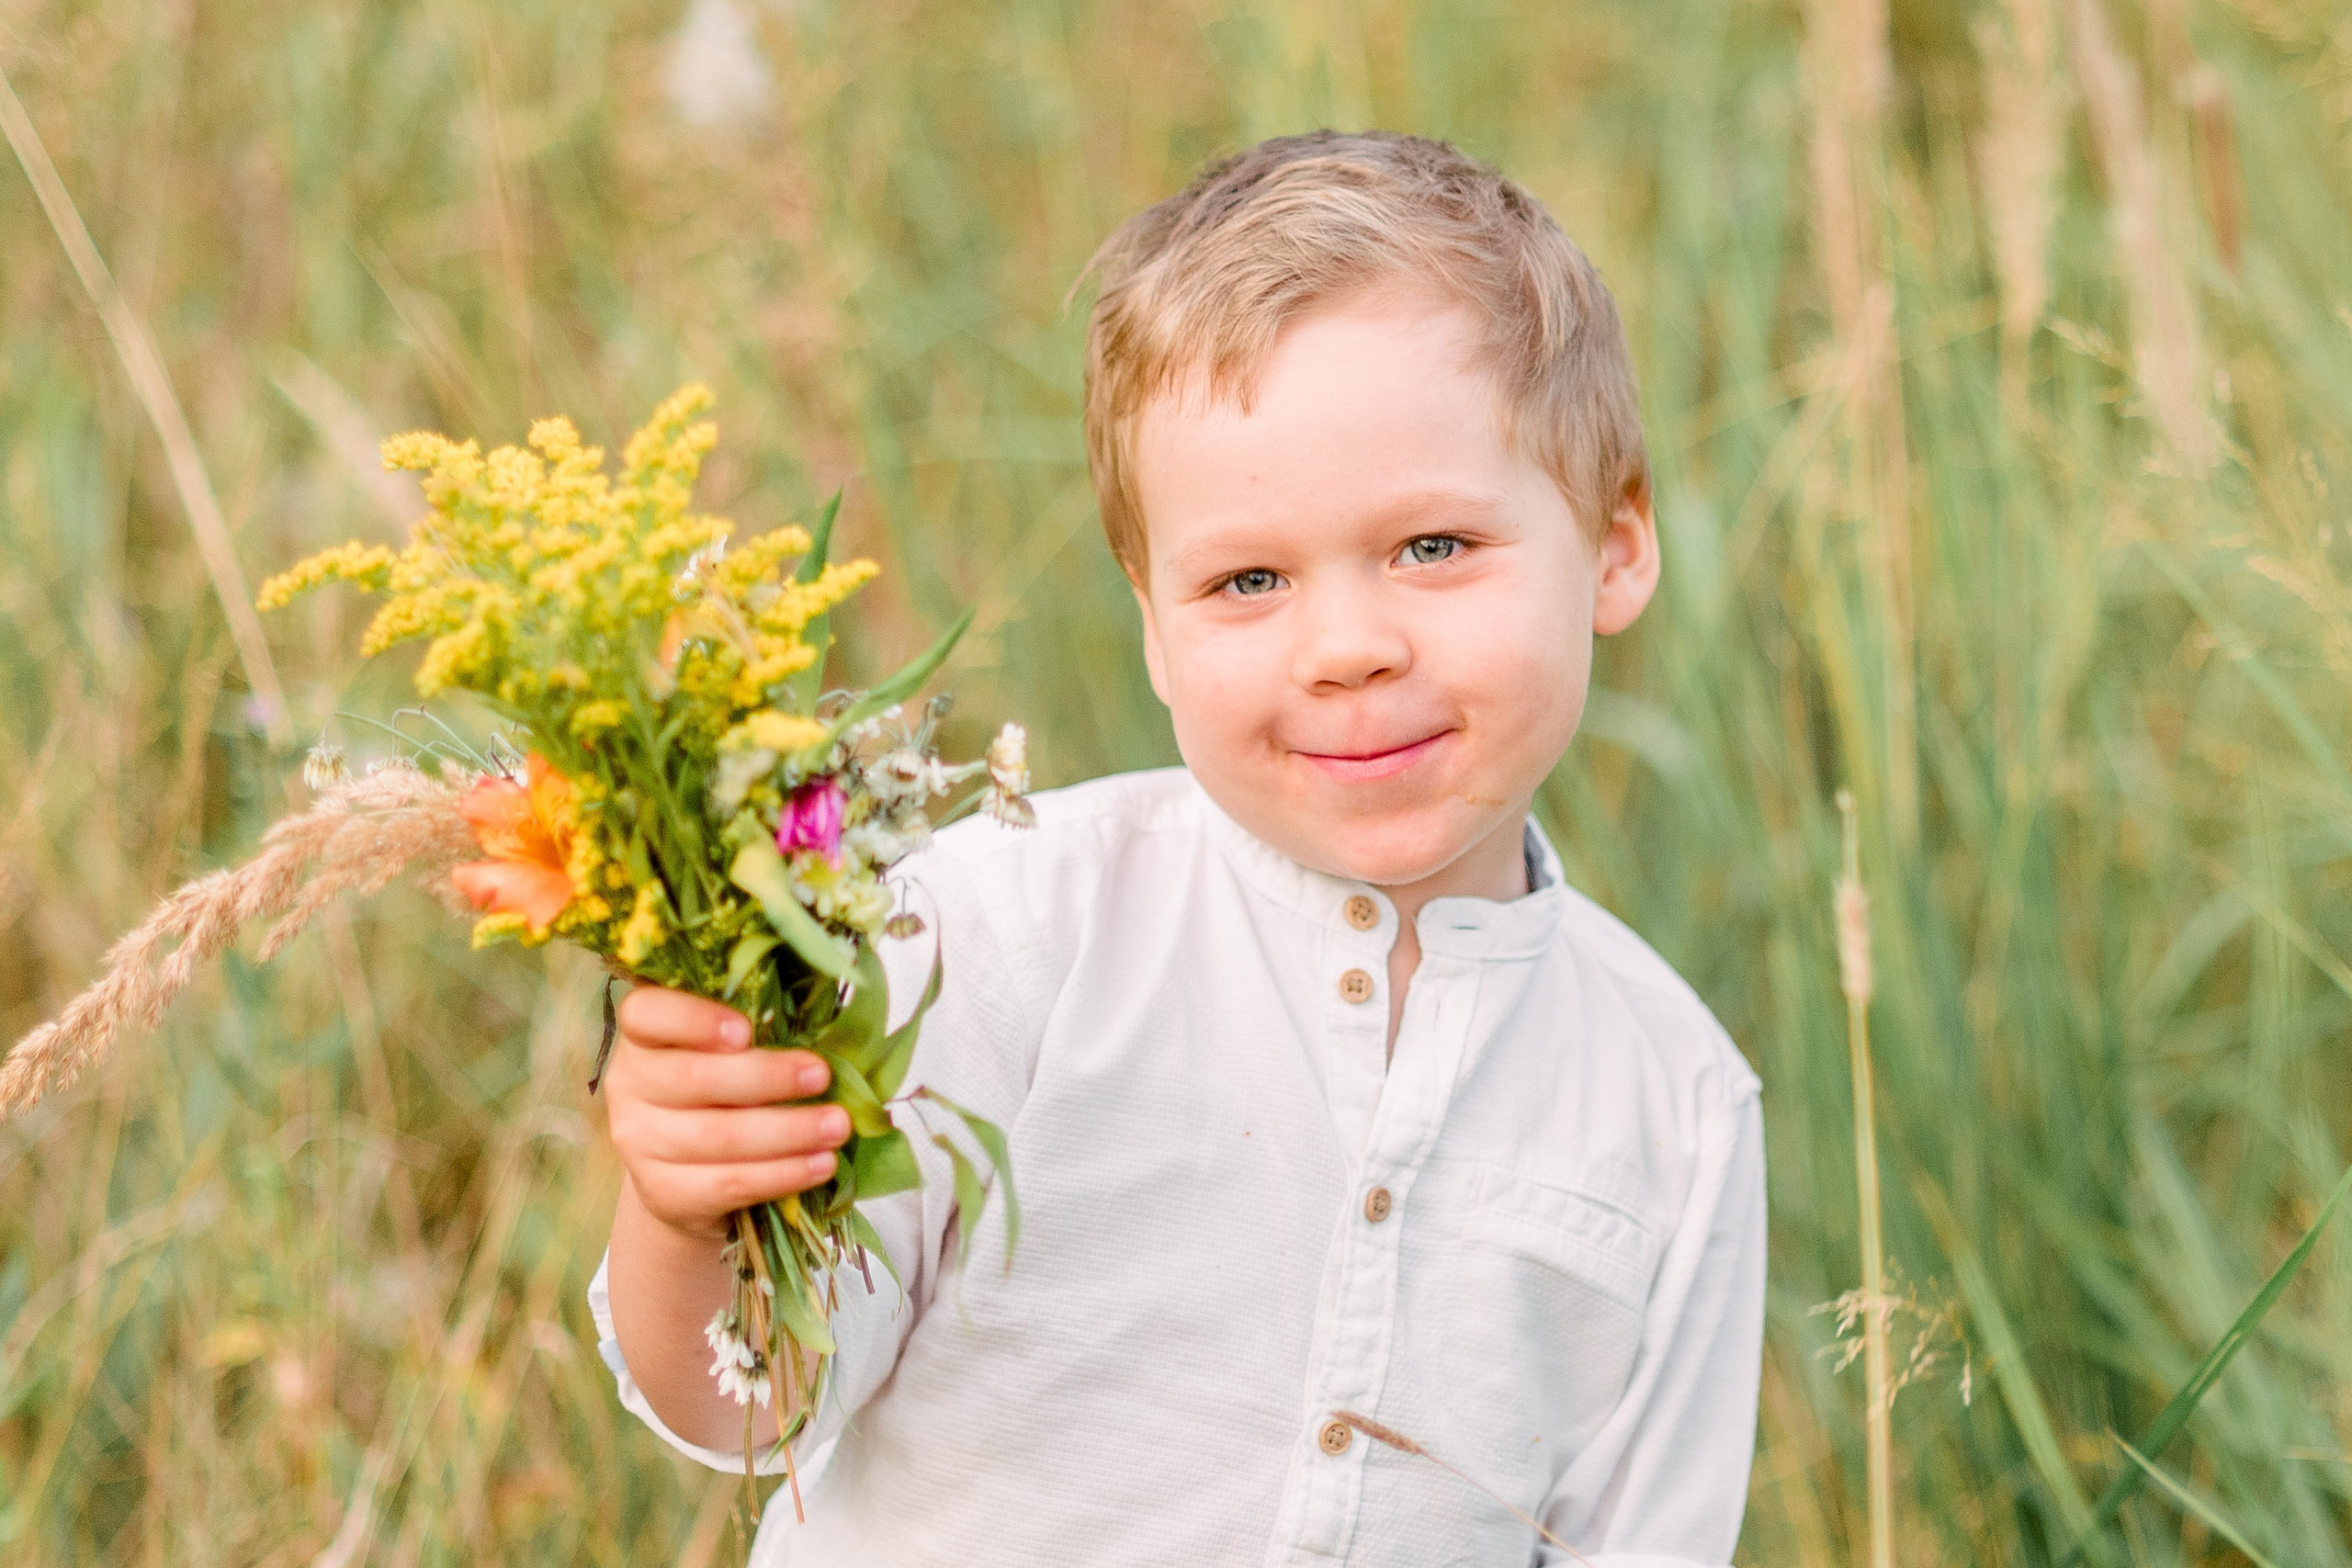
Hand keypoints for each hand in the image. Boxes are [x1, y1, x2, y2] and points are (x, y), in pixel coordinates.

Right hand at [602, 985, 848, 1241]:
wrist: (688, 1177)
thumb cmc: (722, 1093)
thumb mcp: (727, 1053)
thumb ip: (756, 1031)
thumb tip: (827, 1023)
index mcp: (643, 1036)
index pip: (645, 1013)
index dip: (693, 1019)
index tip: (747, 1030)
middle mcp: (629, 1086)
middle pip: (693, 1078)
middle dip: (767, 1077)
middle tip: (822, 1075)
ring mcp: (640, 1143)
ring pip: (718, 1136)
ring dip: (788, 1130)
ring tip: (837, 1125)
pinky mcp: (663, 1193)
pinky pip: (729, 1183)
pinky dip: (783, 1173)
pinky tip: (821, 1164)